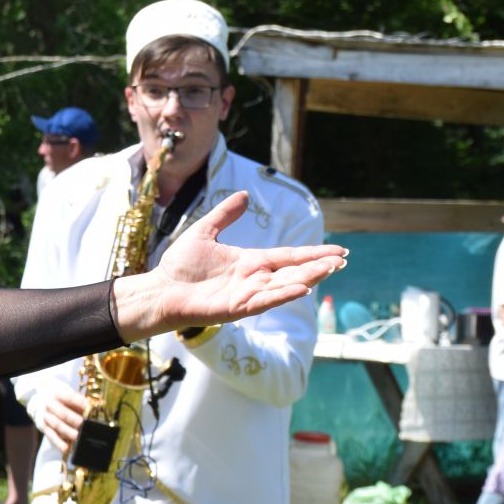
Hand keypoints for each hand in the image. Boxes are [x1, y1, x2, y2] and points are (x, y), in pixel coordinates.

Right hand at [35, 387, 87, 451]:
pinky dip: (59, 443)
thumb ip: (78, 401)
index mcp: (56, 393)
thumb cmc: (59, 398)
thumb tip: (94, 410)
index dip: (81, 404)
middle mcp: (48, 404)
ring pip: (58, 426)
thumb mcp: (66, 392)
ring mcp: (45, 416)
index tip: (91, 409)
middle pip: (63, 414)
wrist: (38, 399)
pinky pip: (51, 436)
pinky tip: (67, 448)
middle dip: (76, 421)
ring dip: (70, 433)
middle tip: (87, 426)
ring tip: (80, 438)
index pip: (70, 398)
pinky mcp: (43, 427)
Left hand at [113, 192, 346, 339]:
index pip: (289, 256)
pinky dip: (284, 294)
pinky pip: (265, 301)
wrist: (160, 288)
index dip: (312, 253)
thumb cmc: (180, 266)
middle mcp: (254, 278)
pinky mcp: (237, 307)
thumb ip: (225, 214)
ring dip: (308, 278)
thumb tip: (245, 196)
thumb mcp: (205, 231)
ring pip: (285, 285)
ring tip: (331, 269)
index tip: (338, 250)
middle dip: (319, 266)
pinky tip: (302, 288)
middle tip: (343, 260)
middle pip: (294, 271)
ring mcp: (247, 294)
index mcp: (250, 261)